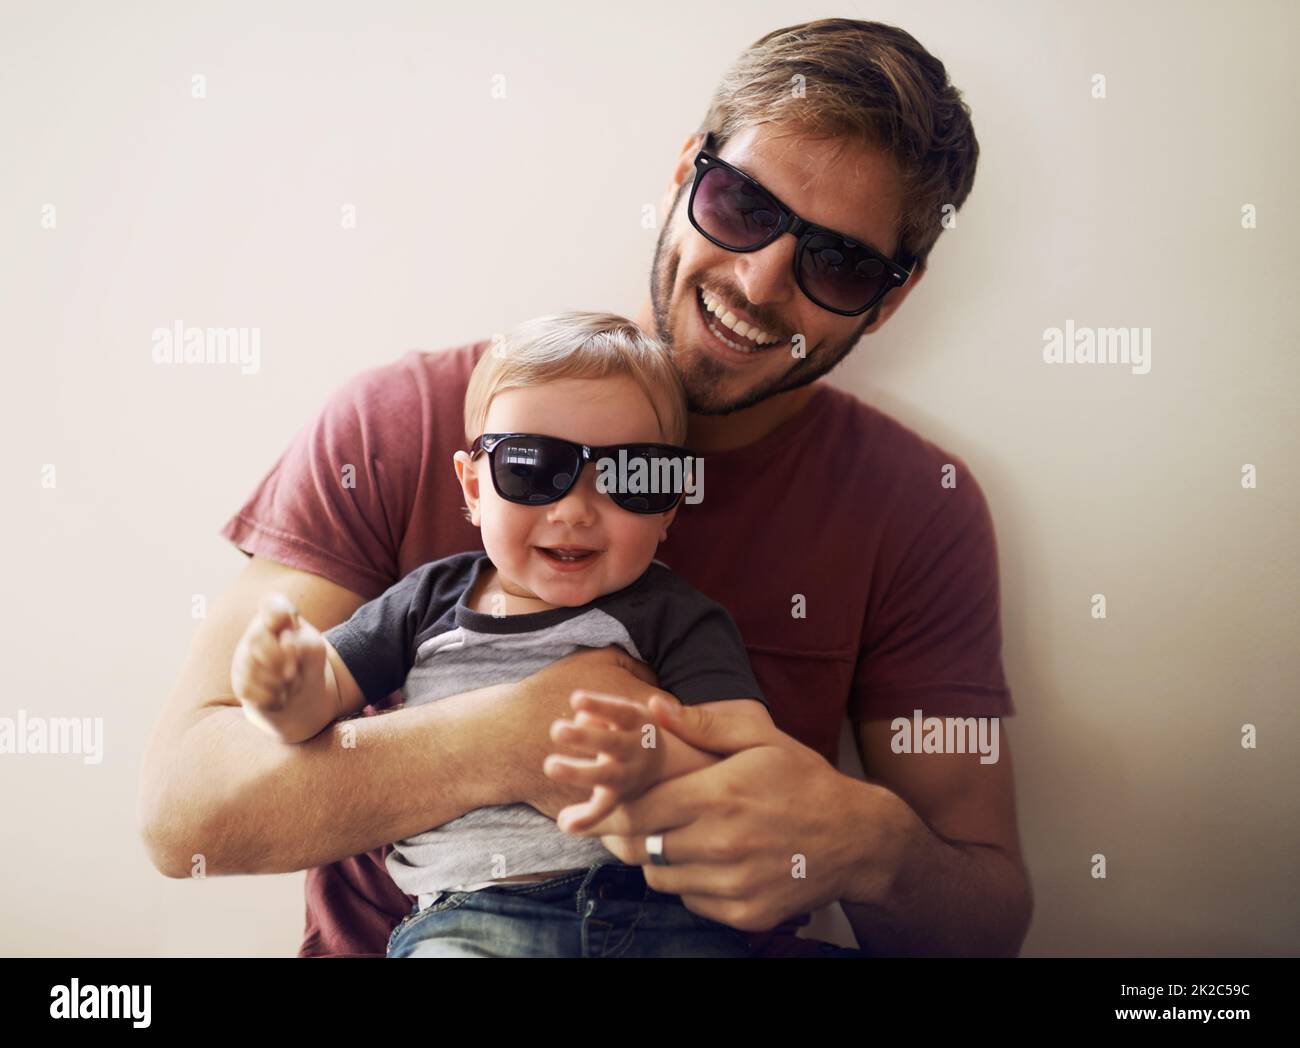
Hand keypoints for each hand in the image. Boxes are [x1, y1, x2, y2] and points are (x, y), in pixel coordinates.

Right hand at [230, 592, 327, 719]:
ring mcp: (244, 658)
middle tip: (293, 671)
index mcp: (276, 618)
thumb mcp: (314, 648)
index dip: (278, 612)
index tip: (289, 621)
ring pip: (252, 668)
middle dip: (279, 658)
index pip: (271, 604)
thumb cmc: (307, 662)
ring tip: (293, 683)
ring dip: (281, 682)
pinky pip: (251, 690)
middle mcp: (255, 634)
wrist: (300, 694)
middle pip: (255, 638)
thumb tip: (286, 646)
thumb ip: (304, 642)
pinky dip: (274, 697)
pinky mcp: (240, 683)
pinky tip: (282, 696)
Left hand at [492, 646, 662, 819]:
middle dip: (585, 737)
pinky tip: (565, 823)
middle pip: (612, 743)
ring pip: (605, 775)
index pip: (619, 711)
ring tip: (550, 765)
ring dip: (577, 772)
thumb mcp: (624, 712)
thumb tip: (579, 721)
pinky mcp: (617, 796)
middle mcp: (635, 748)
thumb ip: (599, 714)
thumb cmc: (628, 728)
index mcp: (637, 721)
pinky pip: (603, 808)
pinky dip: (586, 818)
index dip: (599, 705)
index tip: (575, 698)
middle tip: (556, 730)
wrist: (662, 765)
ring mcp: (627, 774)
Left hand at [563, 698, 890, 933]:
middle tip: (636, 821)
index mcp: (720, 795)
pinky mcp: (746, 914)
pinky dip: (691, 884)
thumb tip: (654, 707)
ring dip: (660, 859)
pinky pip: (691, 902)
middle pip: (643, 847)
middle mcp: (723, 844)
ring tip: (678, 837)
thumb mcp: (761, 739)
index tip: (605, 801)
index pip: (639, 809)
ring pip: (662, 878)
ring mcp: (735, 884)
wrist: (858, 839)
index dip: (616, 806)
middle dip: (632, 834)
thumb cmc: (804, 780)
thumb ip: (705, 724)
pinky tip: (710, 862)